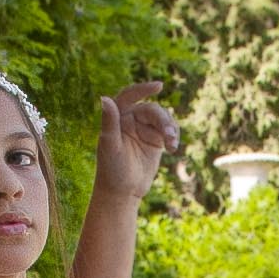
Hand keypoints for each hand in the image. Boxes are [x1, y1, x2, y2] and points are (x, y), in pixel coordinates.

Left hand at [97, 80, 180, 203]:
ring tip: (172, 144)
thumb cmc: (111, 169)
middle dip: (163, 120)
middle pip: (151, 110)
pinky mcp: (155, 139)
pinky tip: (173, 148)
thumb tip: (104, 98)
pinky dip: (174, 136)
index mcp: (117, 117)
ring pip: (163, 119)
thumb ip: (109, 121)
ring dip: (170, 129)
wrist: (122, 191)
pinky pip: (169, 130)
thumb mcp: (109, 145)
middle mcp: (130, 119)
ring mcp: (144, 129)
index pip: (129, 96)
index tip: (159, 86)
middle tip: (169, 136)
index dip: (143, 89)